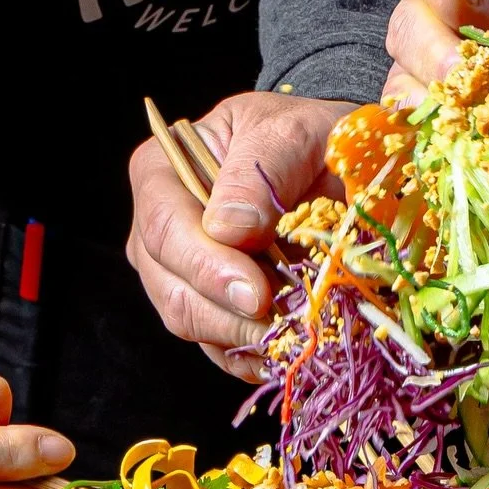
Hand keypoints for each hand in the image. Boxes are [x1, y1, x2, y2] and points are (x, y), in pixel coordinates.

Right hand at [127, 91, 345, 378]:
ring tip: (297, 327)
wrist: (332, 161)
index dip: (207, 267)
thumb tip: (228, 230)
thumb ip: (259, 173)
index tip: (258, 292)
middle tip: (289, 318)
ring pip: (192, 322)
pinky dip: (253, 356)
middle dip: (229, 312)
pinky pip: (220, 348)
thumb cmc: (306, 137)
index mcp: (160, 172)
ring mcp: (179, 274)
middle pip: (171, 287)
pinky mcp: (211, 309)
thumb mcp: (293, 133)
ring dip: (246, 335)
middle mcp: (157, 229)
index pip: (164, 229)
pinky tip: (287, 350)